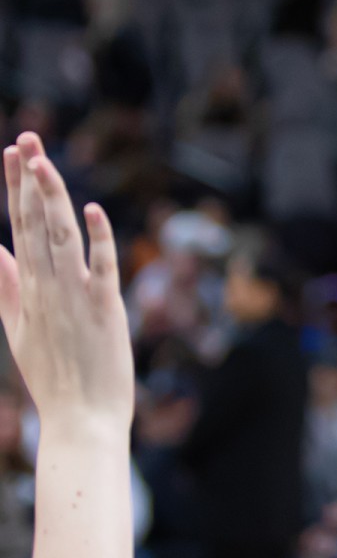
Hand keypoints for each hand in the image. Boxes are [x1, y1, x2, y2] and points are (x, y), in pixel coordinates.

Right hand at [0, 133, 132, 433]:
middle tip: (26, 138)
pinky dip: (97, 240)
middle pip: (36, 224)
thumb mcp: (18, 329)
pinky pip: (101, 268)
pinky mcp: (105, 311)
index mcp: (29, 289)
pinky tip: (91, 211)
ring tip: (44, 160)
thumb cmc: (55, 378)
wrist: (80, 420)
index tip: (13, 153)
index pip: (20, 227)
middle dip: (30, 180)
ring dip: (54, 198)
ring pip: (63, 238)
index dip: (16, 189)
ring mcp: (76, 298)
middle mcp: (48, 287)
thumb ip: (6, 288)